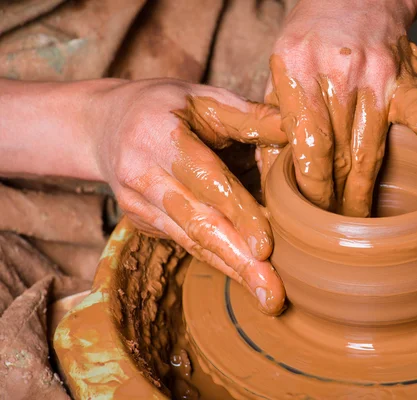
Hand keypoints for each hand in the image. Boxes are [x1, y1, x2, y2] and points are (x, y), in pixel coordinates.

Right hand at [93, 79, 286, 314]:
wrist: (106, 125)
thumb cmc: (167, 107)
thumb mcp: (207, 98)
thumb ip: (252, 117)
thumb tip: (303, 132)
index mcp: (159, 134)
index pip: (205, 179)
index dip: (237, 212)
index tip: (265, 246)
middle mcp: (142, 174)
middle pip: (196, 222)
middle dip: (238, 260)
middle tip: (273, 295)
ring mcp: (137, 203)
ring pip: (191, 241)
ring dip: (232, 269)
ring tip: (268, 298)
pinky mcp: (141, 222)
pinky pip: (185, 243)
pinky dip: (218, 260)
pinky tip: (245, 278)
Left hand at [259, 0, 416, 216]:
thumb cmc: (310, 40)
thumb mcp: (278, 72)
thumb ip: (271, 123)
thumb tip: (267, 176)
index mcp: (297, 69)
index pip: (306, 143)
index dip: (311, 186)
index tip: (311, 215)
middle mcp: (336, 71)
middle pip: (338, 151)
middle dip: (336, 197)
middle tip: (334, 229)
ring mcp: (375, 74)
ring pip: (370, 145)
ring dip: (364, 189)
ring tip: (360, 220)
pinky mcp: (403, 77)